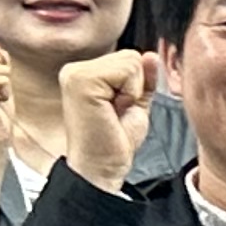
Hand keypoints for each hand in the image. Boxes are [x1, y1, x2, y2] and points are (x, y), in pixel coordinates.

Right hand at [58, 47, 156, 190]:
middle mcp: (75, 70)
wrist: (100, 168)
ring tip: (113, 112)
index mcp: (84, 73)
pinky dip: (130, 93)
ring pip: (131, 61)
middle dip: (134, 88)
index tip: (119, 109)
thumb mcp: (135, 105)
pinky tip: (112, 110)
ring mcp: (75, 73)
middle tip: (116, 112)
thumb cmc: (113, 142)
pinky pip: (127, 70)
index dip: (135, 86)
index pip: (128, 58)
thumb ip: (143, 79)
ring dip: (132, 92)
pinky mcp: (81, 80)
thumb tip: (151, 56)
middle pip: (131, 57)